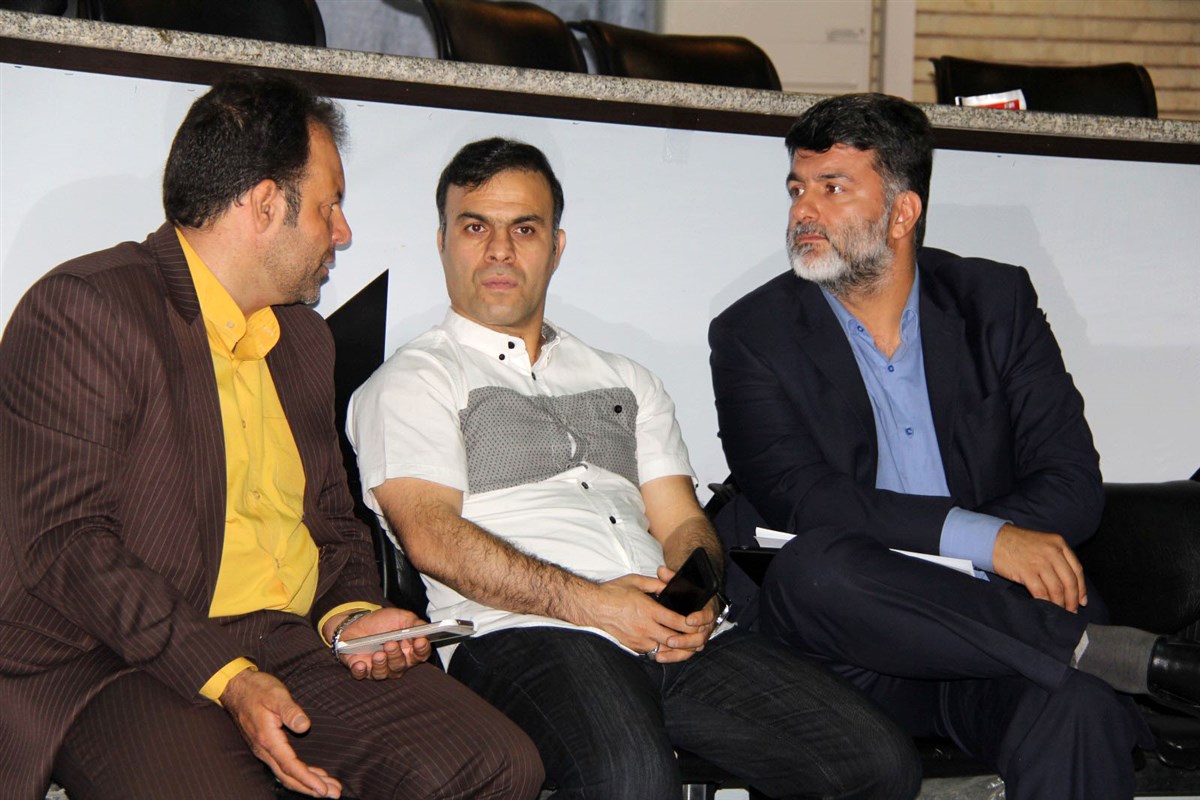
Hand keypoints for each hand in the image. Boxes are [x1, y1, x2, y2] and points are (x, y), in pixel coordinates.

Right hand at [221, 669, 341, 797]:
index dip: (307, 779)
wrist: (236, 687)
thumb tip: (305, 726)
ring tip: (328, 789)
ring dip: (307, 783)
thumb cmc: (257, 689)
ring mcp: (264, 750)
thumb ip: (291, 711)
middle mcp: (265, 750)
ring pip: (286, 774)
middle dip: (311, 788)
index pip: (290, 766)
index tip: (323, 789)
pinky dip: (299, 774)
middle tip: (334, 794)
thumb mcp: (276, 695)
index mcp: (268, 739)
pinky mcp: (267, 747)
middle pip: (289, 777)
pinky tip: (312, 776)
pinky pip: (283, 767)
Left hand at [328, 608, 431, 679]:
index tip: (420, 642)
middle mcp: (396, 662)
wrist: (359, 623)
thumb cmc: (382, 622)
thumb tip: (425, 630)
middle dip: (396, 655)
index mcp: (409, 649)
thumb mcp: (402, 617)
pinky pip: (361, 675)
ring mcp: (379, 668)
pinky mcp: (362, 669)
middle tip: (390, 644)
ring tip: (377, 654)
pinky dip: (360, 671)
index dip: (422, 650)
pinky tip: (360, 664)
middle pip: (401, 665)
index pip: (420, 654)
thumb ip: (415, 624)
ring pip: (383, 673)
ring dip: (380, 664)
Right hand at [580, 573, 703, 662]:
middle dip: (687, 640)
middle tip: (696, 638)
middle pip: (674, 640)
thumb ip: (656, 584)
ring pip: (663, 649)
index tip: (697, 623)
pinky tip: (664, 643)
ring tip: (684, 644)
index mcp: (648, 610)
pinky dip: (659, 648)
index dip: (691, 625)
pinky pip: (650, 650)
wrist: (591, 607)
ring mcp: (638, 639)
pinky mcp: (631, 646)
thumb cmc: (611, 593)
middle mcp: (644, 627)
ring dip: (675, 648)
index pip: (677, 621)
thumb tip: (669, 586)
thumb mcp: (635, 581)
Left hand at [656, 565, 717, 654]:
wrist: (693, 600)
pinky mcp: (691, 644)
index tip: (689, 620)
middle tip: (671, 639)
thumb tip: (662, 571)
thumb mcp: (681, 583)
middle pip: (701, 636)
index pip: (707, 615)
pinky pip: (685, 653)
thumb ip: (672, 577)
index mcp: (707, 608)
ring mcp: (699, 635)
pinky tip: (660, 657)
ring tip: (662, 651)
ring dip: (679, 650)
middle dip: (685, 639)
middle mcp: (706, 624)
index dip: (699, 618)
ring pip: (693, 647)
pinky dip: (674, 656)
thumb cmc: (687, 592)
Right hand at [992, 524, 1086, 611]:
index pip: (1077, 569)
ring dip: (1060, 604)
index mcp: (1059, 543)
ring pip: (1057, 589)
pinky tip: (1045, 607)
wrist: (992, 539)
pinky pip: (1041, 592)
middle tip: (1072, 611)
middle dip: (1072, 600)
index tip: (1082, 601)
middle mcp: (1052, 551)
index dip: (1081, 588)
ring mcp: (1039, 561)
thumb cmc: (1016, 543)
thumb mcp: (1042, 543)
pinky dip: (1045, 602)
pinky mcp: (1026, 571)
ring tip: (1059, 611)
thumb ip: (1056, 557)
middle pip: (1069, 581)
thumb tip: (1067, 583)